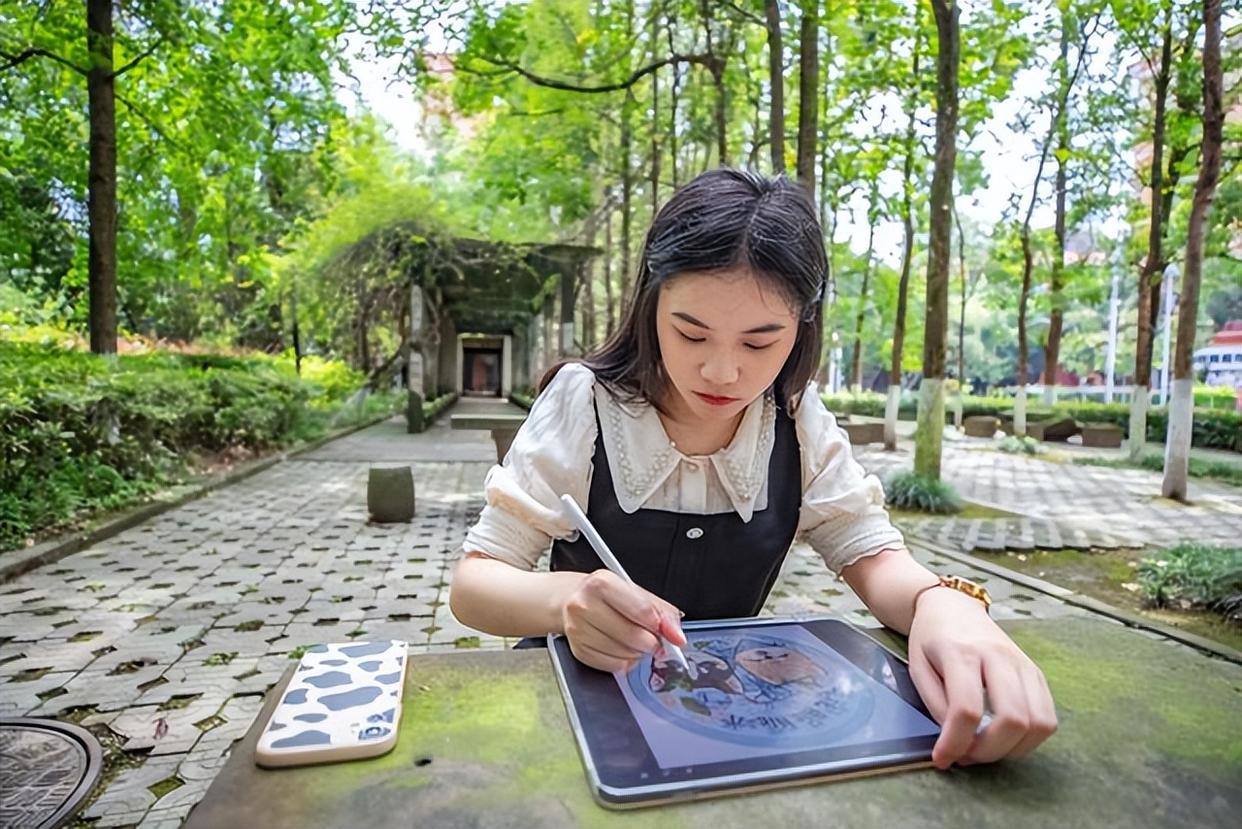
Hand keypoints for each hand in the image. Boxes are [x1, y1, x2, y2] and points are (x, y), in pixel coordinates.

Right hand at [561, 570, 686, 672]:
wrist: (572, 599)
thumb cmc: (608, 596)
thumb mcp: (637, 593)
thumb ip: (663, 613)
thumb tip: (677, 637)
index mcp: (601, 583)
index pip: (642, 611)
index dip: (661, 626)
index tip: (672, 635)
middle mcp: (584, 605)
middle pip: (633, 636)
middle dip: (651, 643)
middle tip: (654, 639)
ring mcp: (577, 629)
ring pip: (624, 654)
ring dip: (638, 653)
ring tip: (635, 641)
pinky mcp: (578, 650)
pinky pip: (613, 666)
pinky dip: (625, 662)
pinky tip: (622, 649)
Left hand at [907, 588, 1056, 768]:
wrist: (953, 606)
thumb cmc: (931, 638)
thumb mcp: (918, 667)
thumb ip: (935, 705)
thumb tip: (955, 742)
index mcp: (961, 651)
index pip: (966, 709)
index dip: (955, 743)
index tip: (942, 759)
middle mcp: (998, 655)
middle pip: (1013, 718)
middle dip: (989, 751)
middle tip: (966, 755)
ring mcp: (1023, 663)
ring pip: (1039, 722)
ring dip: (1013, 749)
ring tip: (985, 749)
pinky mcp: (1036, 672)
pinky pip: (1047, 717)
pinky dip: (1029, 739)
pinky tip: (1004, 738)